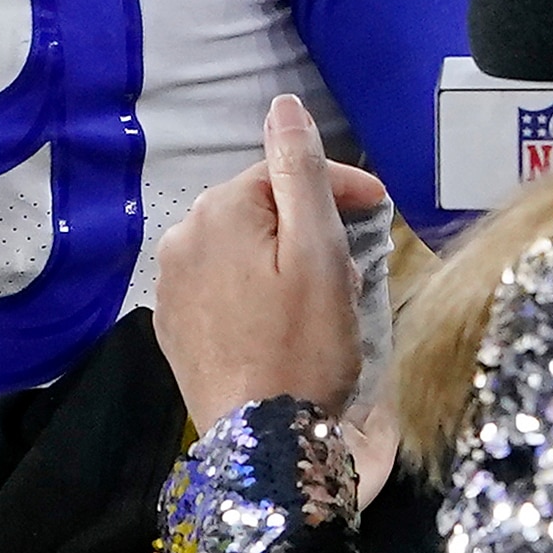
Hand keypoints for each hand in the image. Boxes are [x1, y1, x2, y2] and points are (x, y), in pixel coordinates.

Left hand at [154, 94, 384, 431]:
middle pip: (259, 210)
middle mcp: (182, 237)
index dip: (339, 186)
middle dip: (309, 225)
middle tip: (358, 260)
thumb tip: (284, 107)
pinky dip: (254, 290)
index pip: (284, 174)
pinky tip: (282, 322)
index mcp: (218, 211)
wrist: (263, 446)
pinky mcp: (173, 326)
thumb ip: (301, 174)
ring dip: (281, 258)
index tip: (381, 209)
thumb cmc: (303, 348)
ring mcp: (171, 285)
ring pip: (240, 248)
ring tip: (324, 296)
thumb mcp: (318, 253)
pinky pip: (221, 286)